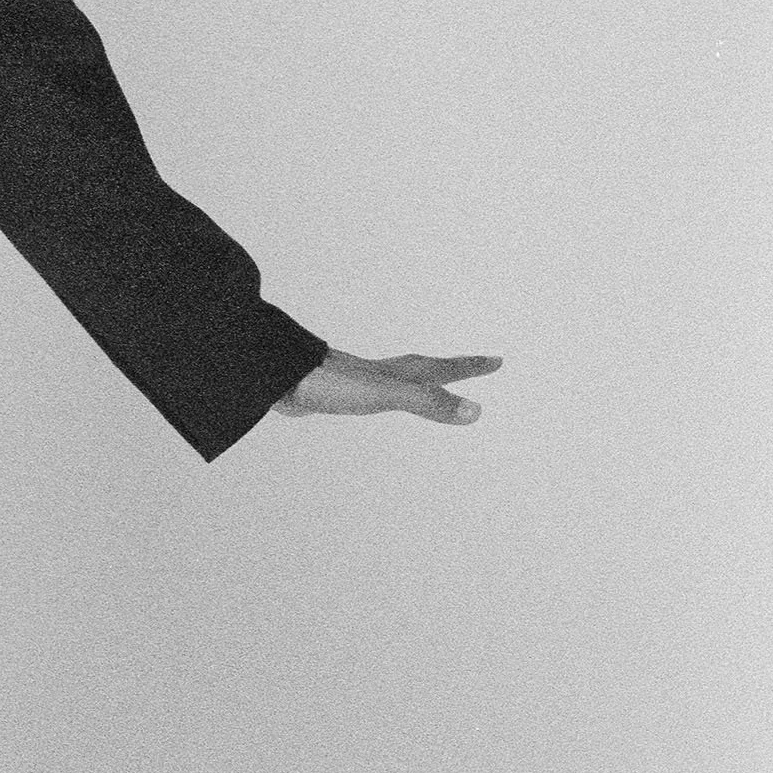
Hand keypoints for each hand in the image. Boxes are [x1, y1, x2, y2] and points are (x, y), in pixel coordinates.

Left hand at [273, 350, 498, 427]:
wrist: (275, 374)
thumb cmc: (329, 383)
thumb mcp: (385, 394)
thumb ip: (426, 402)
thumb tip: (475, 411)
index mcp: (393, 375)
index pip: (440, 371)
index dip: (469, 368)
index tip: (497, 360)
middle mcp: (377, 374)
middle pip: (423, 370)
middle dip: (451, 369)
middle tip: (473, 365)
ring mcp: (354, 381)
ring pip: (394, 380)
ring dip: (415, 382)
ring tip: (423, 385)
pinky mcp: (332, 392)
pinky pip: (368, 392)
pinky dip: (380, 394)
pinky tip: (364, 398)